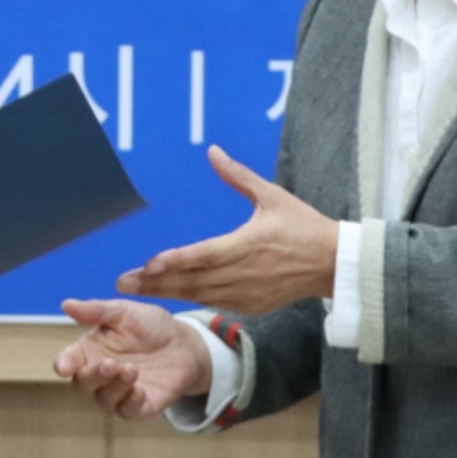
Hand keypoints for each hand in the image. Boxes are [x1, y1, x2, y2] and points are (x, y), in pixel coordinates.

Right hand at [53, 296, 211, 419]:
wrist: (185, 344)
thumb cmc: (150, 326)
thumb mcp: (125, 312)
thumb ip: (97, 311)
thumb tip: (66, 304)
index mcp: (89, 351)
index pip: (68, 361)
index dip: (63, 364)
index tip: (64, 367)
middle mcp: (99, 375)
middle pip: (83, 383)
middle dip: (94, 375)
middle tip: (110, 364)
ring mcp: (118, 393)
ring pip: (104, 399)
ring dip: (115, 386)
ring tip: (132, 369)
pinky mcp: (138, 406)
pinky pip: (127, 411)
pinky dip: (130, 403)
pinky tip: (140, 390)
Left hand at [116, 146, 337, 317]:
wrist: (334, 263)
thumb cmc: (303, 225)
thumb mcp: (272, 196)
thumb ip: (238, 176)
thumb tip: (213, 151)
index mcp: (249, 244)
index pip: (205, 256)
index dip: (176, 261)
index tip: (148, 263)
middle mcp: (245, 273)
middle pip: (194, 281)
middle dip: (156, 282)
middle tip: (122, 282)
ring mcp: (248, 294)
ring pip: (200, 296)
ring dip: (167, 293)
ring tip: (137, 288)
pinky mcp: (252, 306)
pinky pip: (215, 303)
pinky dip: (191, 300)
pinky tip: (168, 295)